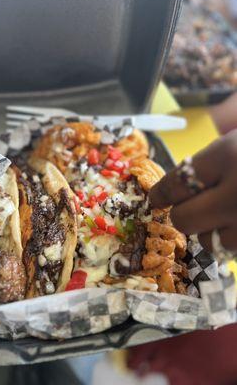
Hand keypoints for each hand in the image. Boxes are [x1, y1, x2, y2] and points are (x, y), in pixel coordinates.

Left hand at [149, 130, 236, 252]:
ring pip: (209, 242)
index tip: (156, 198)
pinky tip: (236, 221)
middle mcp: (235, 193)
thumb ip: (219, 135)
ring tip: (223, 214)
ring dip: (208, 230)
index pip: (176, 183)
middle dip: (183, 213)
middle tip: (191, 205)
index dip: (161, 193)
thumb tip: (195, 148)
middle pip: (185, 218)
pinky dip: (230, 239)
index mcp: (227, 156)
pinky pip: (231, 251)